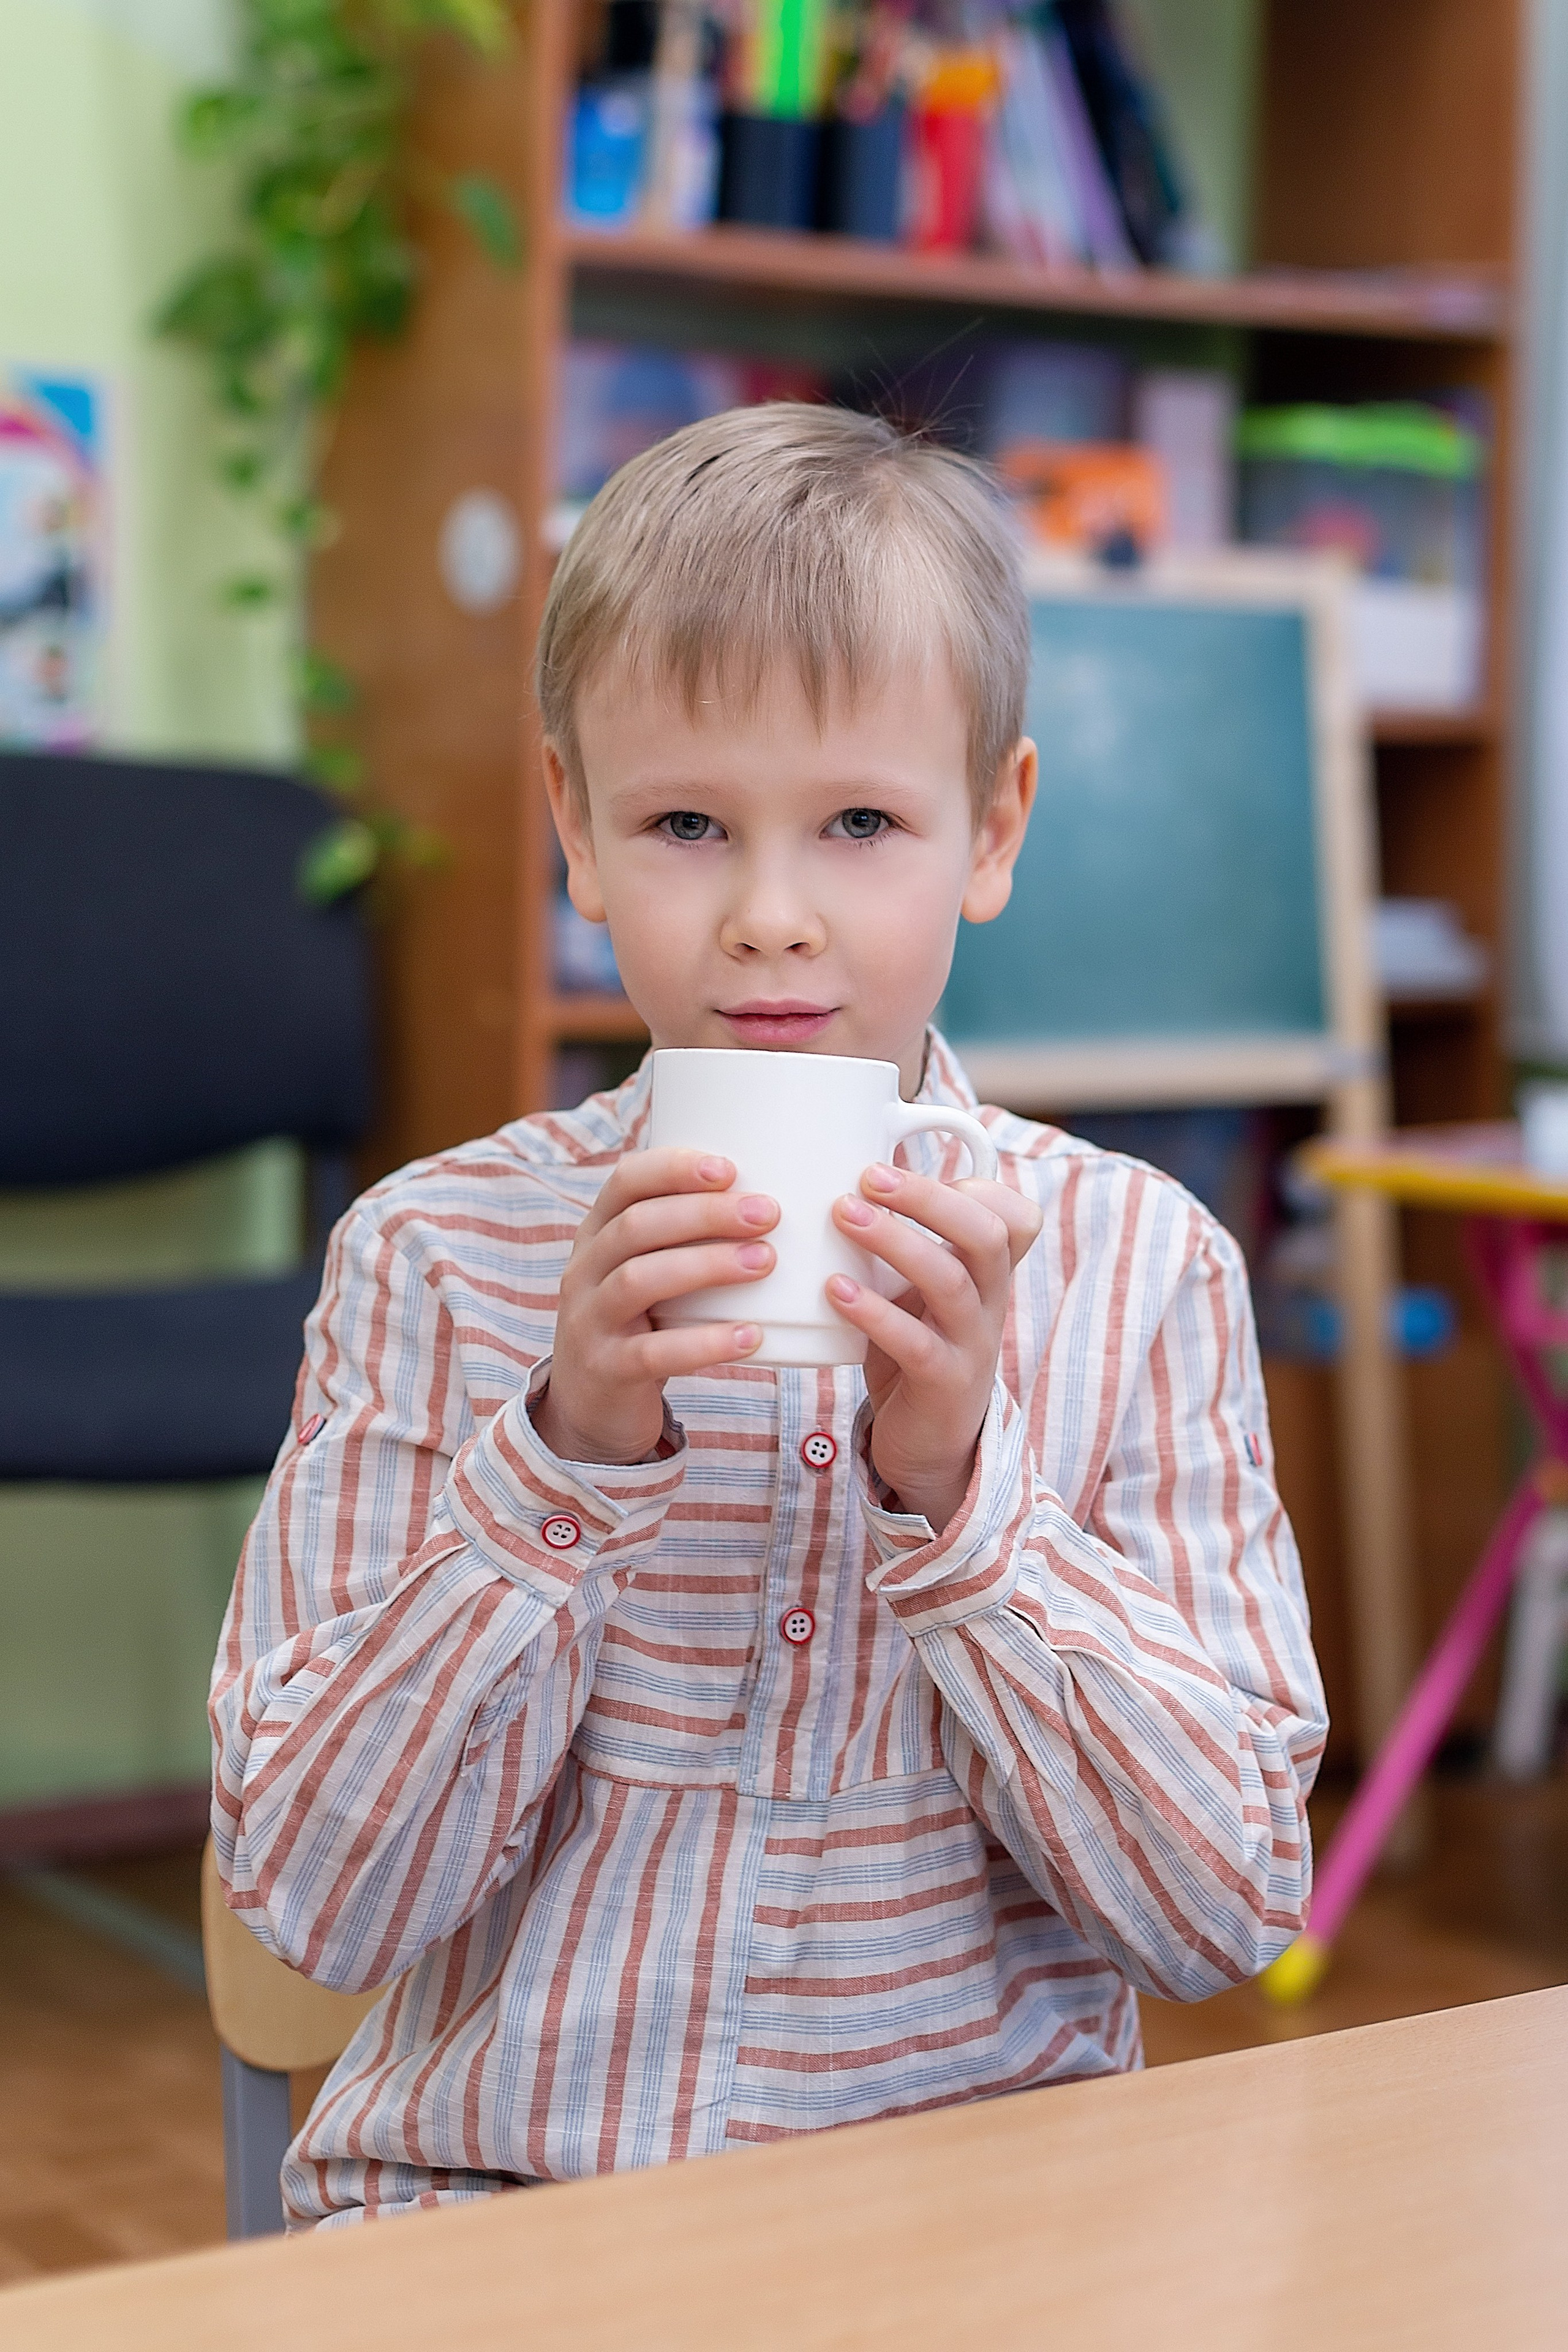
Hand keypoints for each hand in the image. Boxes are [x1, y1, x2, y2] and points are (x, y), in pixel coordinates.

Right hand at [531, 1151, 775, 1465]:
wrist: (591, 1405)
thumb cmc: (642, 1322)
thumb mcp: (649, 1270)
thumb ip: (686, 1237)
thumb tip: (774, 1197)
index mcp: (597, 1234)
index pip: (625, 1182)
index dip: (673, 1167)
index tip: (730, 1168)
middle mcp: (585, 1270)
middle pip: (637, 1226)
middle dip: (705, 1213)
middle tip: (768, 1213)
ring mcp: (590, 1321)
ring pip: (639, 1280)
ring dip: (707, 1265)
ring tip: (764, 1261)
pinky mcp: (607, 1370)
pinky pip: (655, 1352)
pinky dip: (706, 1342)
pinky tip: (750, 1336)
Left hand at [828, 1162, 1041, 1531]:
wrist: (929, 1445)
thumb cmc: (913, 1348)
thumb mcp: (917, 1289)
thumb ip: (904, 1239)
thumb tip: (852, 1162)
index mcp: (987, 1272)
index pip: (1017, 1217)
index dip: (980, 1184)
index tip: (917, 1164)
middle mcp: (990, 1301)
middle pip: (986, 1234)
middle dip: (928, 1197)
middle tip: (867, 1175)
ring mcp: (972, 1343)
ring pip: (952, 1281)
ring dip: (895, 1241)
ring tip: (842, 1214)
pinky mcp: (944, 1384)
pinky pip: (917, 1343)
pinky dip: (874, 1312)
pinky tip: (835, 1290)